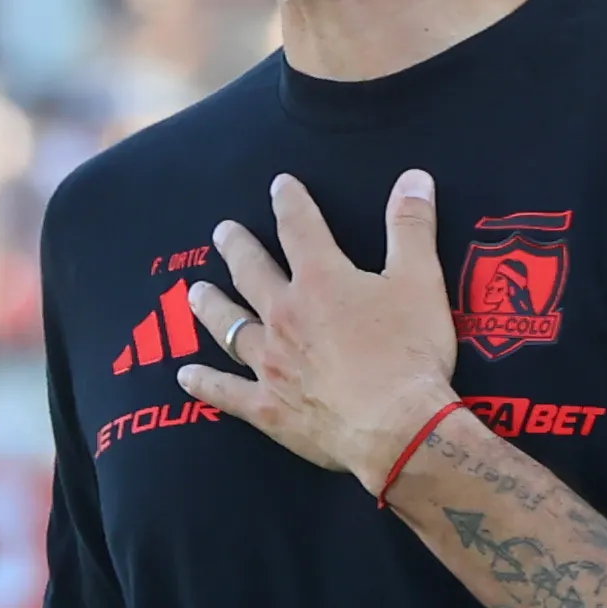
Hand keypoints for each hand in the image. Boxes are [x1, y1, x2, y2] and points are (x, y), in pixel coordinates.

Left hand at [179, 170, 462, 493]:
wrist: (396, 428)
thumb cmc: (410, 354)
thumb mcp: (420, 280)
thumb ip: (411, 226)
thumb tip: (413, 178)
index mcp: (320, 280)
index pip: (299, 227)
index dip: (290, 202)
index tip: (279, 186)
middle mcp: (284, 315)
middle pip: (251, 271)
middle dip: (237, 248)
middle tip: (223, 233)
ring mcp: (269, 362)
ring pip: (229, 325)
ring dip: (212, 306)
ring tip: (196, 292)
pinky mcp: (267, 407)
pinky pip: (225, 392)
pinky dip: (204, 383)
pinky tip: (185, 375)